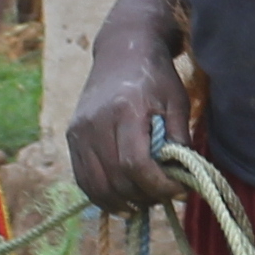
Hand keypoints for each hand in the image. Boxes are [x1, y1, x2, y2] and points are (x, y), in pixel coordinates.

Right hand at [67, 26, 189, 210]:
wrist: (122, 51)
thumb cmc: (156, 77)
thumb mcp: (177, 102)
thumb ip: (180, 140)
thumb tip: (182, 178)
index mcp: (124, 109)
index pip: (135, 164)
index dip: (159, 185)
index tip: (179, 189)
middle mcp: (95, 122)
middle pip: (117, 179)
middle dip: (145, 195)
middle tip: (166, 195)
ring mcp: (79, 131)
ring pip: (97, 186)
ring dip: (124, 202)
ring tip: (147, 200)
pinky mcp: (72, 137)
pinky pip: (83, 179)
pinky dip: (103, 197)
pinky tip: (123, 201)